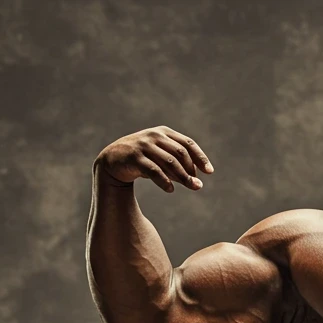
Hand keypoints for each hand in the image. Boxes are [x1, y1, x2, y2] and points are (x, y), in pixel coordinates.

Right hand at [95, 126, 213, 193]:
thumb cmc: (144, 160)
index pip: (188, 144)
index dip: (200, 157)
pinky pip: (154, 170)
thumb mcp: (162, 160)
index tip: (209, 172)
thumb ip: (178, 168)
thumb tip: (197, 182)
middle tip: (198, 186)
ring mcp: (143, 145)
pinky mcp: (134, 156)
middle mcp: (154, 136)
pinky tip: (171, 190)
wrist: (113, 160)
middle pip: (180, 153)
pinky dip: (164, 180)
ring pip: (169, 161)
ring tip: (191, 188)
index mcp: (164, 133)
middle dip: (191, 170)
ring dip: (183, 177)